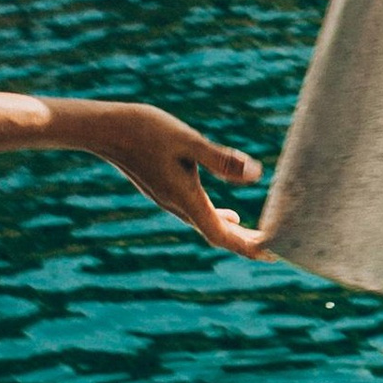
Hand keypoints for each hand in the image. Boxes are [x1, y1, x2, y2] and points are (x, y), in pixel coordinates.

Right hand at [54, 101, 265, 253]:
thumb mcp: (188, 141)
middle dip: (248, 245)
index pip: (222, 236)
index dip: (249, 247)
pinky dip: (220, 219)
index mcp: (186, 199)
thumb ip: (221, 159)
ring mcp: (170, 200)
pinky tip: (231, 215)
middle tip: (278, 252)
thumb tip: (257, 174)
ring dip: (236, 235)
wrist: (104, 129)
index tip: (275, 254)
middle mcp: (178, 206)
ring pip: (209, 225)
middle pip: (218, 236)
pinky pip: (199, 214)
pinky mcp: (166, 191)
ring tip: (261, 239)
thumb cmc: (145, 130)